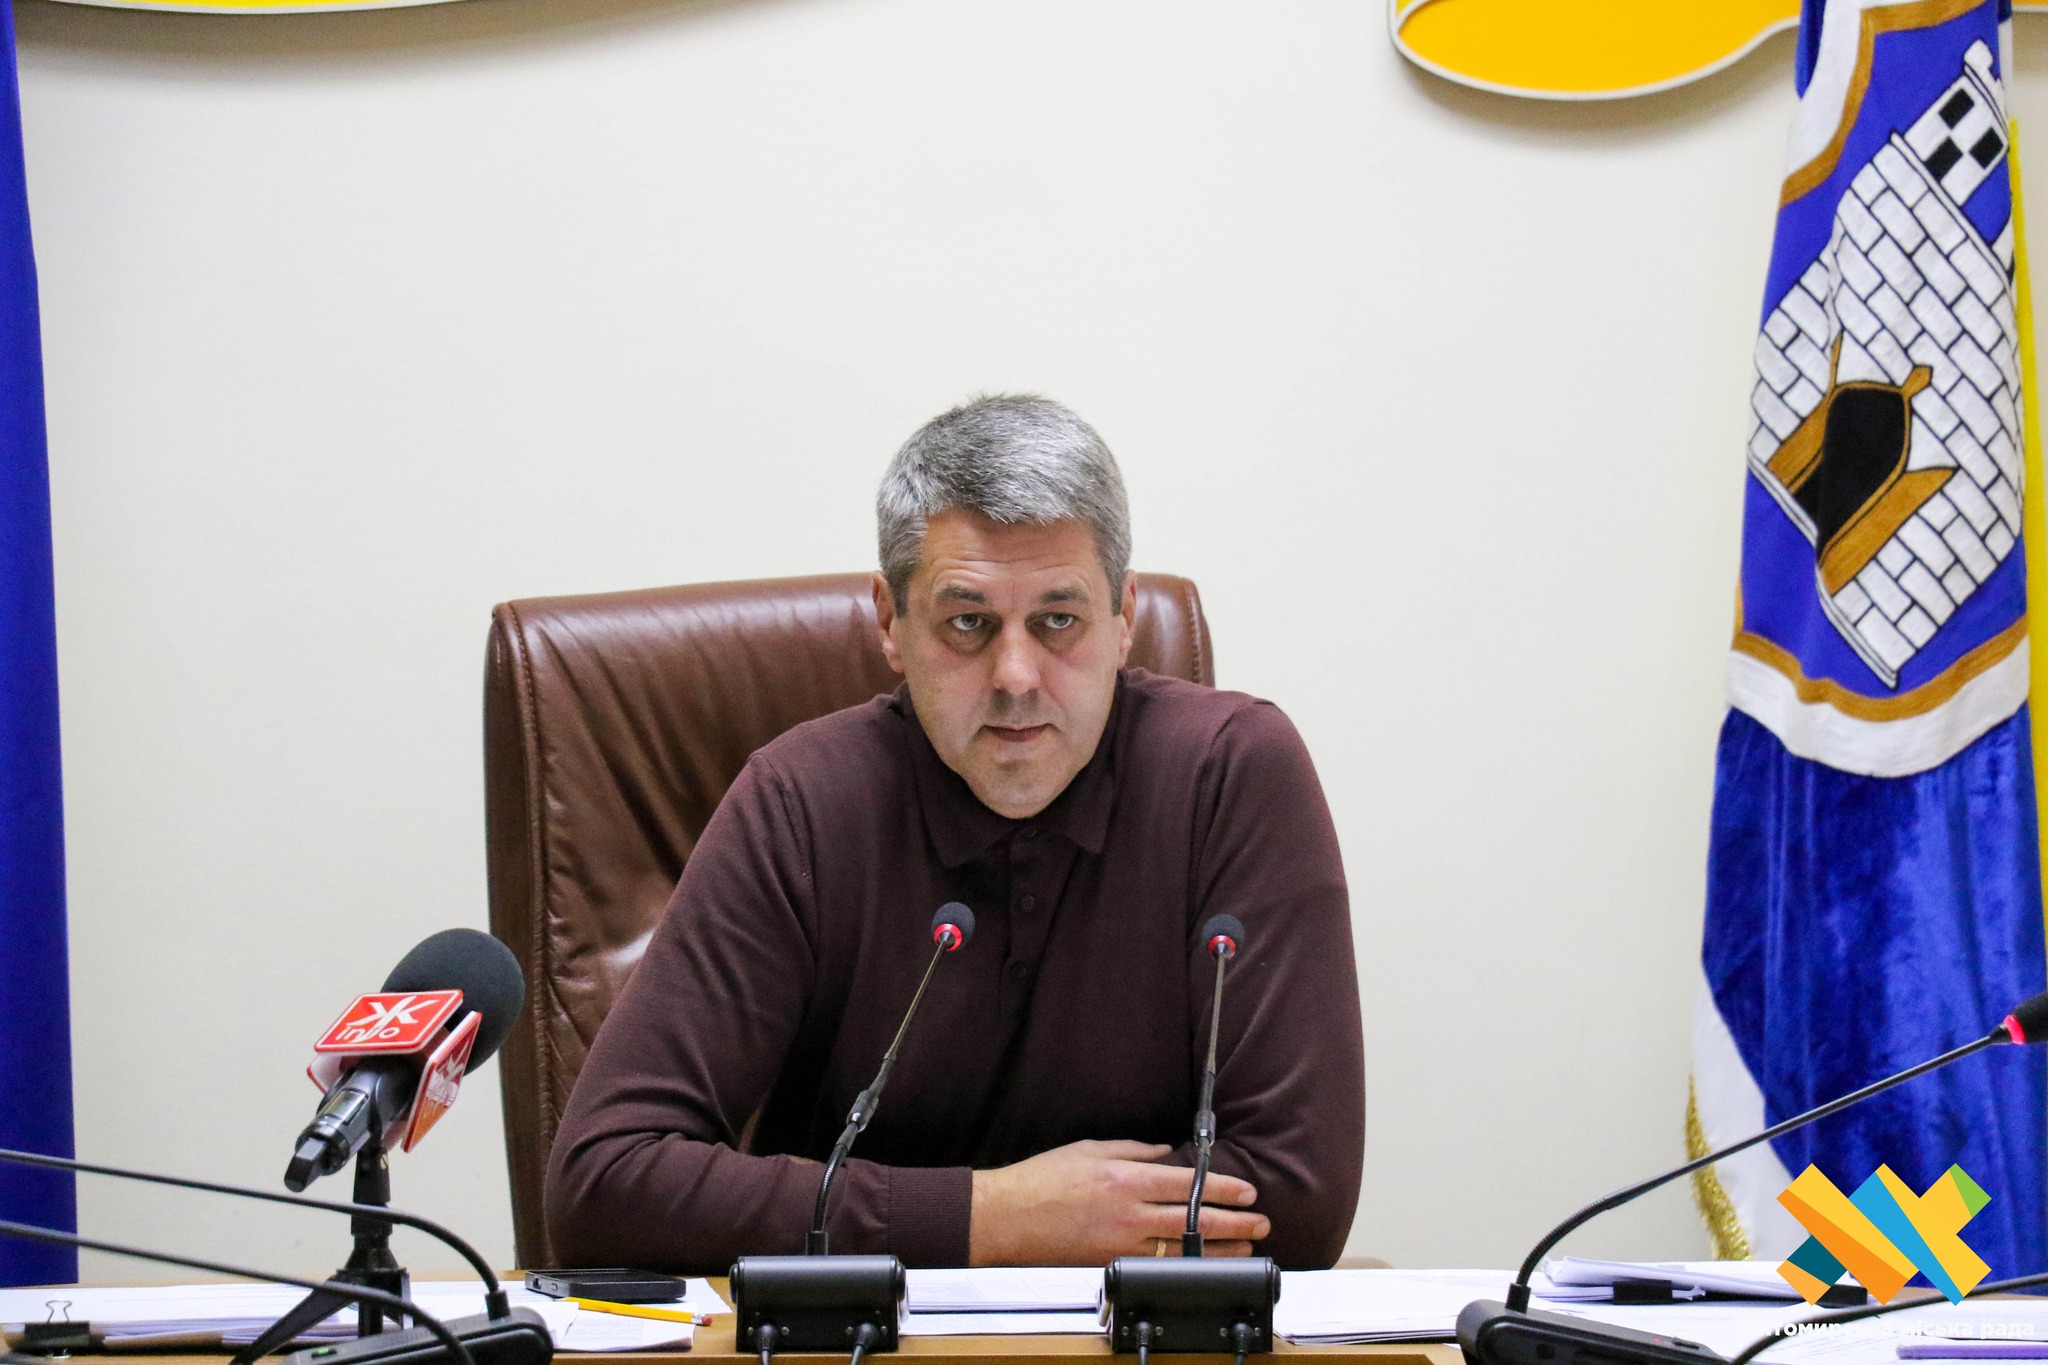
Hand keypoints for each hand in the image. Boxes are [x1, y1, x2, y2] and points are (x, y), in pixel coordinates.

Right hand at [968, 1139, 1268, 1265]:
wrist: (1007, 1217)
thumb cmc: (1042, 1179)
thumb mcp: (1090, 1149)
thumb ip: (1133, 1150)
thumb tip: (1165, 1153)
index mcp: (1124, 1178)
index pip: (1187, 1183)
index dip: (1222, 1188)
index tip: (1247, 1190)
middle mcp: (1127, 1212)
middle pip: (1193, 1219)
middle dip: (1234, 1221)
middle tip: (1260, 1222)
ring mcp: (1120, 1243)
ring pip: (1182, 1249)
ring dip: (1219, 1248)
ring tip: (1245, 1246)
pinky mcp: (1110, 1263)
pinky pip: (1158, 1265)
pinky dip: (1185, 1264)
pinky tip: (1203, 1264)